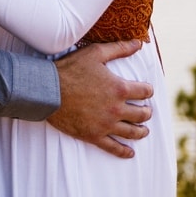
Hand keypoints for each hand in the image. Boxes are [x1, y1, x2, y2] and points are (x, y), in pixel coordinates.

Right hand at [49, 40, 153, 158]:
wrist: (47, 91)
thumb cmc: (71, 69)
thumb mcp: (96, 53)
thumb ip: (119, 48)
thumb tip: (139, 43)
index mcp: (120, 88)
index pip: (144, 92)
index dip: (148, 90)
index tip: (147, 90)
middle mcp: (116, 109)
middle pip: (141, 114)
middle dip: (146, 112)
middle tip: (147, 111)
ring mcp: (106, 125)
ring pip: (131, 132)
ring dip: (141, 131)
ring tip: (144, 130)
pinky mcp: (94, 136)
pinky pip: (113, 147)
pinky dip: (124, 151)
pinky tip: (130, 152)